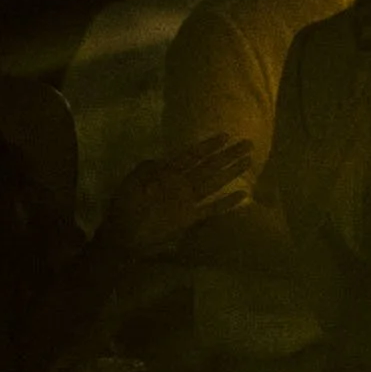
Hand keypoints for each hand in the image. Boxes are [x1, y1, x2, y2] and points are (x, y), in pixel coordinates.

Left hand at [101, 135, 251, 256]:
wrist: (122, 235)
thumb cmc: (124, 208)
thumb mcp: (131, 182)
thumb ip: (146, 169)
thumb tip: (161, 159)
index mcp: (167, 174)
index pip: (191, 156)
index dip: (207, 146)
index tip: (225, 136)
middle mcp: (181, 185)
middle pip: (208, 166)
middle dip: (227, 155)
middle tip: (247, 144)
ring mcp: (187, 201)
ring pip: (214, 183)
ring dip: (230, 173)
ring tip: (248, 161)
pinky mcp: (189, 218)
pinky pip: (212, 209)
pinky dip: (226, 203)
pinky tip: (243, 195)